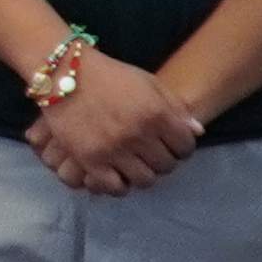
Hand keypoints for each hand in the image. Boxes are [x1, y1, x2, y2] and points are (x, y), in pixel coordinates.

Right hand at [32, 51, 204, 195]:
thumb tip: (197, 132)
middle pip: (166, 165)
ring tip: (134, 164)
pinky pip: (115, 187)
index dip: (181, 147)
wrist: (64, 74)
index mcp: (156, 112)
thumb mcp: (148, 83)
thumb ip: (175, 106)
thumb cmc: (110, 76)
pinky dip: (119, 184)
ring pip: (144, 180)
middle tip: (150, 153)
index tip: (171, 144)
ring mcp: (114, 149)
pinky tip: (116, 172)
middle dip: (162, 160)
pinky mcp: (90, 160)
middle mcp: (138, 134)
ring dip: (143, 173)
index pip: (185, 147)